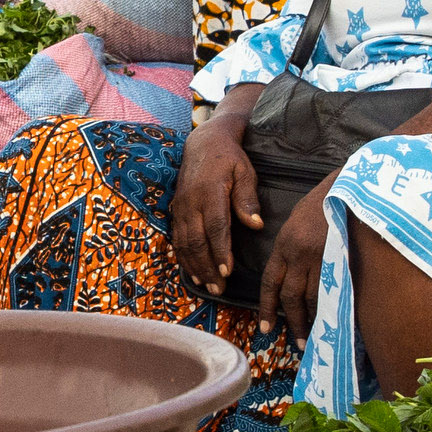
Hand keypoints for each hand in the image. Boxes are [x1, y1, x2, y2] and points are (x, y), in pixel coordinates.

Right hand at [172, 113, 261, 295]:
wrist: (204, 143)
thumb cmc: (230, 159)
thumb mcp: (245, 172)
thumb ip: (247, 197)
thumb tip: (256, 224)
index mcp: (210, 192)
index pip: (216, 226)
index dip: (220, 250)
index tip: (228, 271)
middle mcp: (192, 202)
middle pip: (197, 241)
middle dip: (207, 267)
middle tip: (218, 288)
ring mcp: (181, 207)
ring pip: (185, 243)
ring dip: (195, 267)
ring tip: (207, 286)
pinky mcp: (176, 210)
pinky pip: (177, 238)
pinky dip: (184, 258)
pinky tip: (193, 272)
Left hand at [254, 182, 332, 340]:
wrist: (348, 187)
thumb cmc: (324, 202)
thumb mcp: (297, 223)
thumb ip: (291, 250)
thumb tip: (293, 278)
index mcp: (284, 244)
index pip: (270, 282)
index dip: (268, 308)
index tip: (267, 329)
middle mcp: (298, 254)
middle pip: (290, 296)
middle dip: (292, 322)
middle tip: (295, 343)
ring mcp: (320, 256)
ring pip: (312, 297)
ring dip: (312, 321)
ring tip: (314, 338)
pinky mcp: (340, 257)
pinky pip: (333, 289)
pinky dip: (331, 307)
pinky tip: (333, 320)